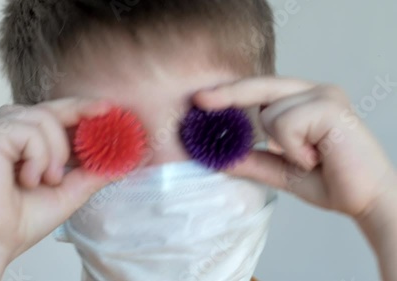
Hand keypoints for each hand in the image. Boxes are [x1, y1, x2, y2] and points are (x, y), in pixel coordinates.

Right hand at [0, 97, 112, 258]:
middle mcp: (10, 129)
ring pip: (44, 117)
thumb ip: (94, 173)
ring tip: (48, 179)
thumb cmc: (23, 218)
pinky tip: (29, 179)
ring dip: (56, 152)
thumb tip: (125, 163)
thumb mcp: (70, 191)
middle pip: (52, 107)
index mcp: (25, 140)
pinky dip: (38, 157)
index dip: (81, 108)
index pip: (56, 113)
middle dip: (79, 115)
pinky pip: (29, 132)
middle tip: (102, 118)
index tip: (108, 108)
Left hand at [195, 77, 395, 217]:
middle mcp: (315, 91)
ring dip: (282, 145)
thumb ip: (253, 160)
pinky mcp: (330, 106)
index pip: (261, 91)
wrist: (366, 201)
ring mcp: (324, 95)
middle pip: (260, 87)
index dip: (231, 93)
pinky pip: (285, 125)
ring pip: (270, 113)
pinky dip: (293, 148)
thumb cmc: (330, 182)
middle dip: (229, 95)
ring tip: (310, 158)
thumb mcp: (282, 170)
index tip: (201, 99)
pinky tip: (316, 157)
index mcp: (306, 101)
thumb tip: (220, 156)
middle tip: (199, 100)